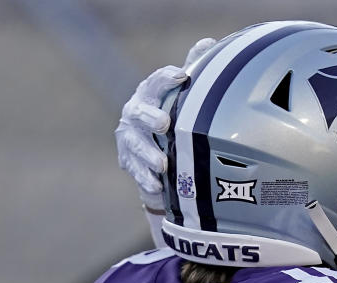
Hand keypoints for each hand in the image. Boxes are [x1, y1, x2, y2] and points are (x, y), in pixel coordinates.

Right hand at [114, 38, 215, 215]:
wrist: (157, 150)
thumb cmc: (175, 116)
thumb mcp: (184, 95)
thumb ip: (194, 68)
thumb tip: (209, 43)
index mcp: (149, 94)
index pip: (155, 82)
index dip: (166, 78)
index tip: (182, 76)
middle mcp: (135, 113)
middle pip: (138, 112)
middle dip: (149, 117)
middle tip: (163, 124)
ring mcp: (129, 138)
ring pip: (135, 145)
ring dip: (148, 154)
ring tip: (163, 164)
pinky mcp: (128, 161)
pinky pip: (135, 170)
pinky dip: (145, 178)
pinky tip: (157, 184)